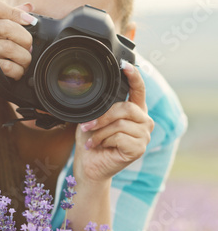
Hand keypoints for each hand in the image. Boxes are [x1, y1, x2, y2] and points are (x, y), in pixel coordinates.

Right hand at [0, 0, 36, 80]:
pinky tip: (17, 73)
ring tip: (25, 63)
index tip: (30, 21)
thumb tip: (29, 6)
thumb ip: (7, 20)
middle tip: (29, 48)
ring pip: (8, 48)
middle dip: (24, 38)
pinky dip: (17, 71)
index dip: (14, 12)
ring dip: (23, 57)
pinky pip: (6, 66)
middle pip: (6, 27)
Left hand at [73, 63, 154, 183]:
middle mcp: (143, 121)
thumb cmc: (92, 140)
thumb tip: (95, 94)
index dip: (134, 76)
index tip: (125, 65)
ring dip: (100, 131)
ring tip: (91, 139)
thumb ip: (101, 107)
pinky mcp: (139, 149)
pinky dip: (104, 141)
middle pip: (126, 108)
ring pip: (120, 124)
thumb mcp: (94, 119)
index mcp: (134, 110)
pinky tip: (99, 146)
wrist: (89, 165)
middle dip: (103, 116)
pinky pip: (120, 137)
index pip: (139, 90)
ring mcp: (144, 135)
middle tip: (87, 125)